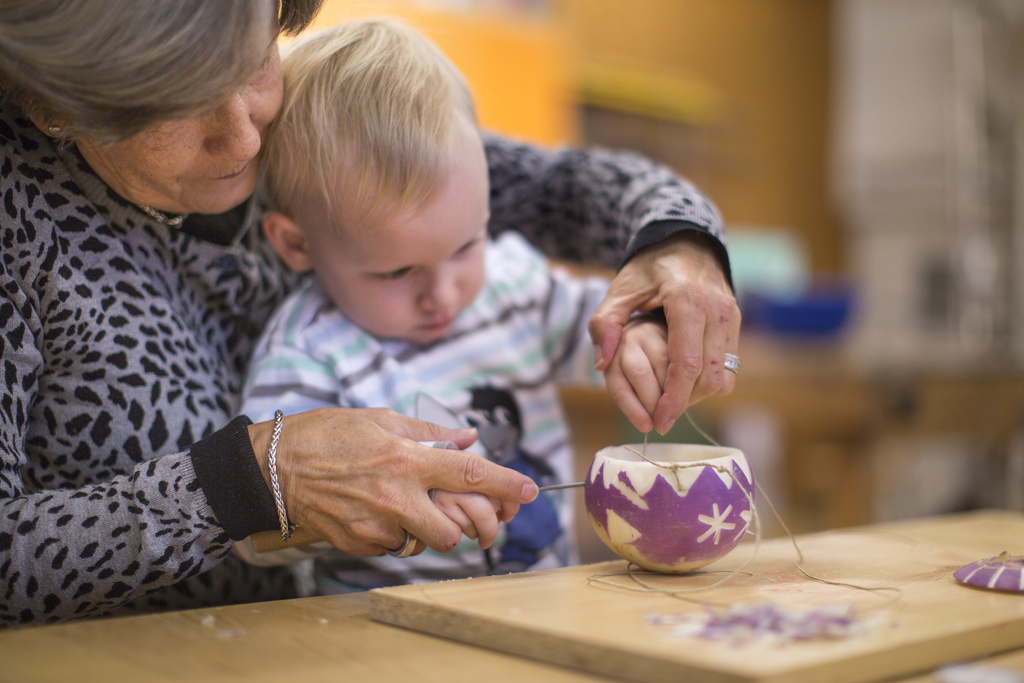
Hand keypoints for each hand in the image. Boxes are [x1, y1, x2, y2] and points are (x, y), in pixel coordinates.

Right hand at [248, 408, 538, 556]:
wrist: (274, 467)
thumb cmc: (327, 434)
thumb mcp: (380, 418)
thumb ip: (428, 432)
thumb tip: (467, 439)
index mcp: (407, 459)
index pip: (470, 474)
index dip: (506, 483)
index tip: (530, 490)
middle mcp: (396, 496)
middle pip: (453, 530)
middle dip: (461, 526)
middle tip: (453, 511)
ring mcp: (376, 524)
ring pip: (423, 543)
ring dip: (426, 530)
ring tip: (406, 506)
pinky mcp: (358, 543)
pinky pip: (392, 547)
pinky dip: (394, 534)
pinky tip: (376, 512)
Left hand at [589, 232, 740, 433]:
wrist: (685, 240)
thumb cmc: (649, 267)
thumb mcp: (619, 289)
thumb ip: (605, 323)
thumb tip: (602, 363)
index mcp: (687, 302)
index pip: (686, 364)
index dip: (673, 399)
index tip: (659, 421)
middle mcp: (716, 310)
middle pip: (708, 376)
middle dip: (685, 403)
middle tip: (661, 417)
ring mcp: (731, 316)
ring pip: (723, 374)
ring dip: (698, 394)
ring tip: (670, 400)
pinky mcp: (736, 321)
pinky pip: (729, 364)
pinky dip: (708, 379)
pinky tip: (684, 381)